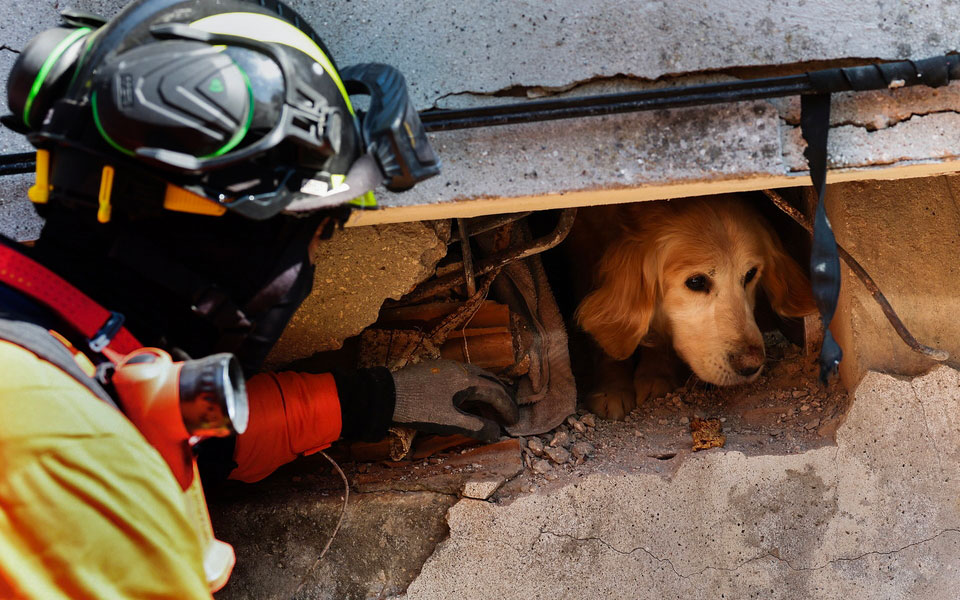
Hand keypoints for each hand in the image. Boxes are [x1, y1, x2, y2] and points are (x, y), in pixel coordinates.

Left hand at [391, 360, 518, 441]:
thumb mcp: (449, 422)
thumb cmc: (419, 409)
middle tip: (508, 415)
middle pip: (489, 381)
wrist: (385, 396)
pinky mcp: (435, 369)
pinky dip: (473, 390)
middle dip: (501, 398)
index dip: (507, 408)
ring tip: (491, 410)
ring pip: (476, 377)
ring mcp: (447, 366)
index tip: (513, 423)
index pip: (496, 392)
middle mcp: (461, 368)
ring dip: (487, 393)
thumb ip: (476, 427)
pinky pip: (463, 377)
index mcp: (467, 379)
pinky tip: (468, 401)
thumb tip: (496, 433)